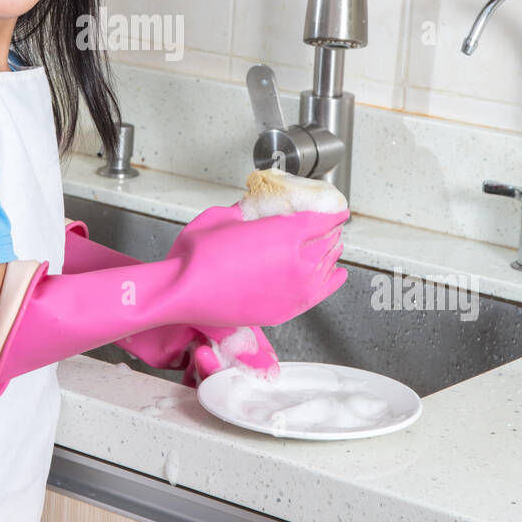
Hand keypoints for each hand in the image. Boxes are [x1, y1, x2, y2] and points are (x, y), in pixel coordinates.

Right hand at [117, 201, 347, 379]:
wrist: (184, 292)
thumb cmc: (198, 255)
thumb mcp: (225, 216)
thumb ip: (249, 211)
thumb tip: (255, 211)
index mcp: (285, 234)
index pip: (322, 221)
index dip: (332, 214)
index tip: (337, 212)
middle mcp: (296, 262)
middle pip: (327, 243)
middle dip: (330, 233)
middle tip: (329, 226)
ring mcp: (293, 290)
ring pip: (326, 267)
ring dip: (330, 254)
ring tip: (331, 247)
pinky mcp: (286, 310)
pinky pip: (319, 293)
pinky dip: (331, 282)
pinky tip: (337, 275)